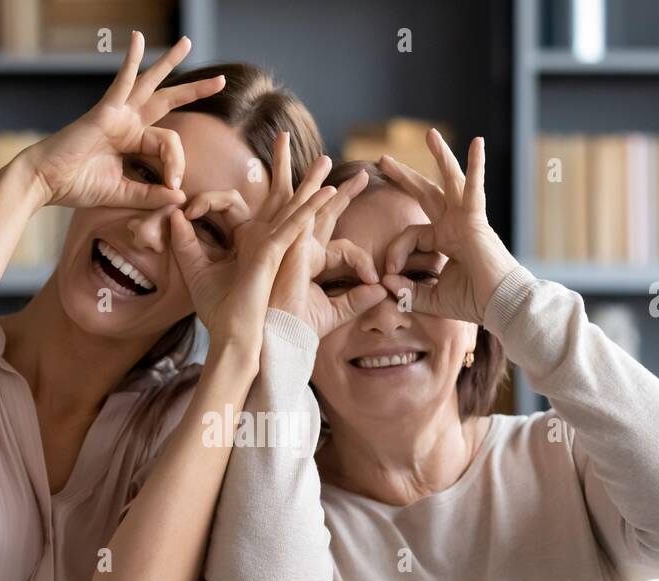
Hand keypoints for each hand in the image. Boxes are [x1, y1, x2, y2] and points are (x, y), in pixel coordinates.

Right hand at [18, 33, 223, 209]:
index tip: (173, 186)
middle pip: (166, 101)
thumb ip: (151, 195)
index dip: (177, 164)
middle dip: (194, 91)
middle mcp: (127, 123)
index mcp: (132, 142)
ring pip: (151, 85)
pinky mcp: (105, 111)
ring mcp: (117, 114)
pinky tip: (137, 39)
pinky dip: (130, 60)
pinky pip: (121, 81)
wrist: (45, 181)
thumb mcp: (123, 194)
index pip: (169, 145)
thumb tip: (181, 196)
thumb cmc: (77, 186)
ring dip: (170, 64)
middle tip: (220, 80)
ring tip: (188, 43)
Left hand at [170, 133, 336, 354]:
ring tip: (324, 160)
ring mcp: (274, 247)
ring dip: (308, 183)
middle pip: (276, 198)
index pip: (228, 206)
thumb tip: (175, 215)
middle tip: (282, 137)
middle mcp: (262, 241)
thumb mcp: (194, 271)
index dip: (203, 203)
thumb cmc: (217, 312)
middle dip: (283, 168)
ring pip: (293, 207)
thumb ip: (184, 242)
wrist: (232, 339)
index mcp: (244, 243)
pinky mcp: (278, 253)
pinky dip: (310, 209)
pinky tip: (328, 193)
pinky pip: (296, 226)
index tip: (182, 214)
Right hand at [270, 169, 386, 337]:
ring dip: (313, 181)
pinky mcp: (280, 251)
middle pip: (318, 212)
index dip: (363, 259)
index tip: (375, 279)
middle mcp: (296, 250)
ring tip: (324, 159)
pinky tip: (328, 191)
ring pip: (302, 207)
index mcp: (307, 262)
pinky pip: (299, 222)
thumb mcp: (334, 313)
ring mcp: (286, 247)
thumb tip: (382, 291)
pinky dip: (313, 206)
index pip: (341, 246)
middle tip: (353, 171)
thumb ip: (357, 300)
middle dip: (333, 190)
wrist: (276, 343)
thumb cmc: (297, 331)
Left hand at [379, 132, 519, 323]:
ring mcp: (466, 219)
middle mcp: (454, 225)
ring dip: (440, 157)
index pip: (410, 234)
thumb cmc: (473, 302)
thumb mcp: (431, 298)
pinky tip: (477, 143)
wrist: (500, 306)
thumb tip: (384, 281)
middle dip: (404, 176)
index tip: (387, 274)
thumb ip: (407, 291)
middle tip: (383, 159)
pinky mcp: (476, 220)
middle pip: (426, 193)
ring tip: (430, 134)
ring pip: (449, 181)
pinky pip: (474, 188)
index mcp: (444, 241)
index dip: (394, 252)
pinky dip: (476, 166)